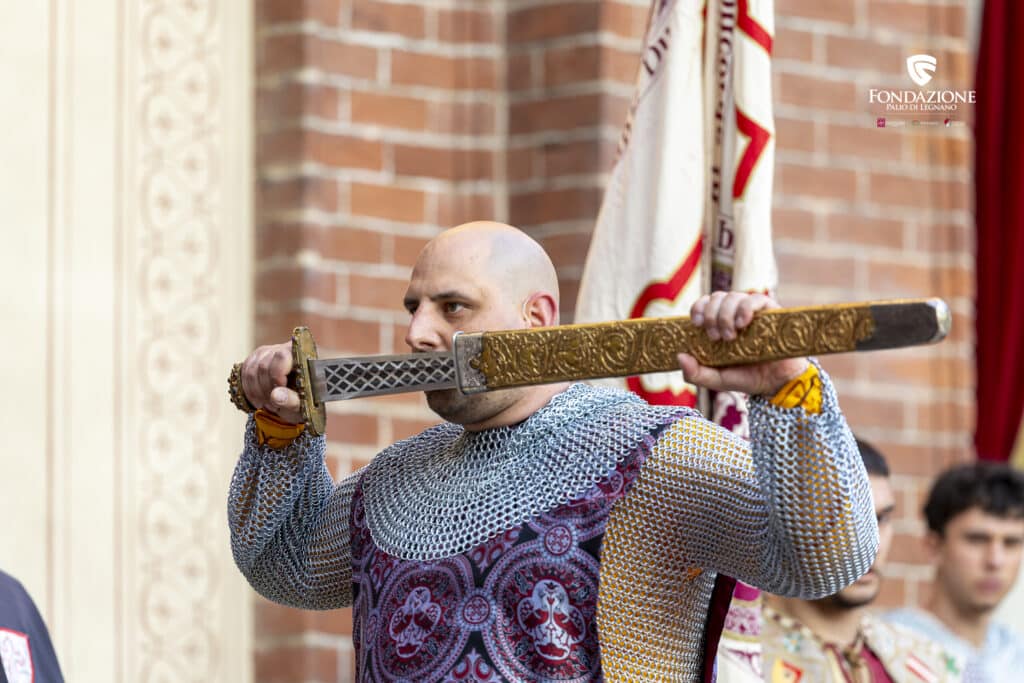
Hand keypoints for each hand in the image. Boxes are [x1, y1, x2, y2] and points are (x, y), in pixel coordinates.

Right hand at [240, 342, 302, 423]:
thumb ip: (292, 400)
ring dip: (257, 393)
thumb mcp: (304, 405)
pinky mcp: (257, 358)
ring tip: (269, 405)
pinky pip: (245, 372)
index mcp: (302, 355)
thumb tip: (276, 395)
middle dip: (266, 390)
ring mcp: (268, 352)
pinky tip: (260, 400)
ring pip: (251, 370)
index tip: (280, 393)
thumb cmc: (308, 400)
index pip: (282, 357)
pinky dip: (250, 391)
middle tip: (275, 407)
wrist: (302, 397)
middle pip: (263, 366)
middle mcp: (284, 348)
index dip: (276, 376)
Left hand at [677, 291, 808, 395]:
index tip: (697, 324)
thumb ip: (695, 373)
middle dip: (711, 315)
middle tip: (716, 337)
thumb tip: (680, 356)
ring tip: (731, 337)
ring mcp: (752, 312)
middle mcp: (734, 315)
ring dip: (726, 314)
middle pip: (716, 297)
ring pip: (733, 296)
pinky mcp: (770, 312)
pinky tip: (743, 323)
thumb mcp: (716, 380)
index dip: (698, 308)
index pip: (704, 304)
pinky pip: (755, 298)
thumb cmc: (746, 378)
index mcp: (719, 325)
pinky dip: (745, 308)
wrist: (777, 384)